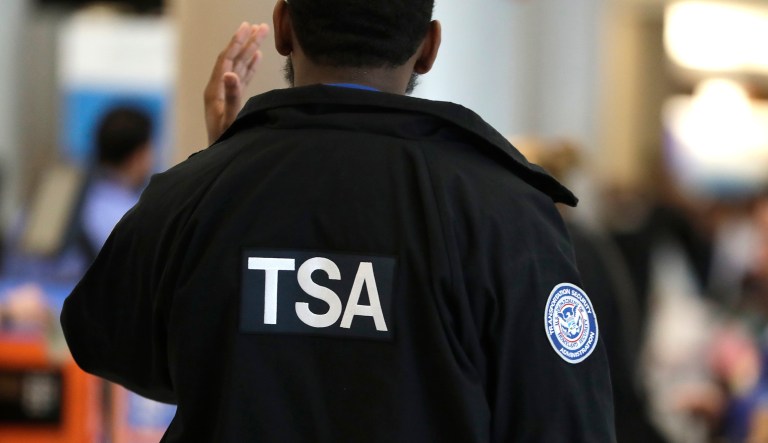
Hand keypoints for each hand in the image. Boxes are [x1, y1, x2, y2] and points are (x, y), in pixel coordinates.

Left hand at [204, 22, 269, 144]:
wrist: (220, 158)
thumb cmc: (225, 142)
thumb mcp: (229, 120)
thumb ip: (232, 97)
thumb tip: (231, 73)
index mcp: (215, 90)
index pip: (226, 60)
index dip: (237, 43)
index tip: (247, 28)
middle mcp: (218, 89)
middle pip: (233, 59)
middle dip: (246, 42)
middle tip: (259, 26)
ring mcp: (225, 94)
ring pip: (239, 67)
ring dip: (250, 50)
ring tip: (261, 35)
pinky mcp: (233, 100)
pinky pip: (243, 78)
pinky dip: (251, 66)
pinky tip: (257, 57)